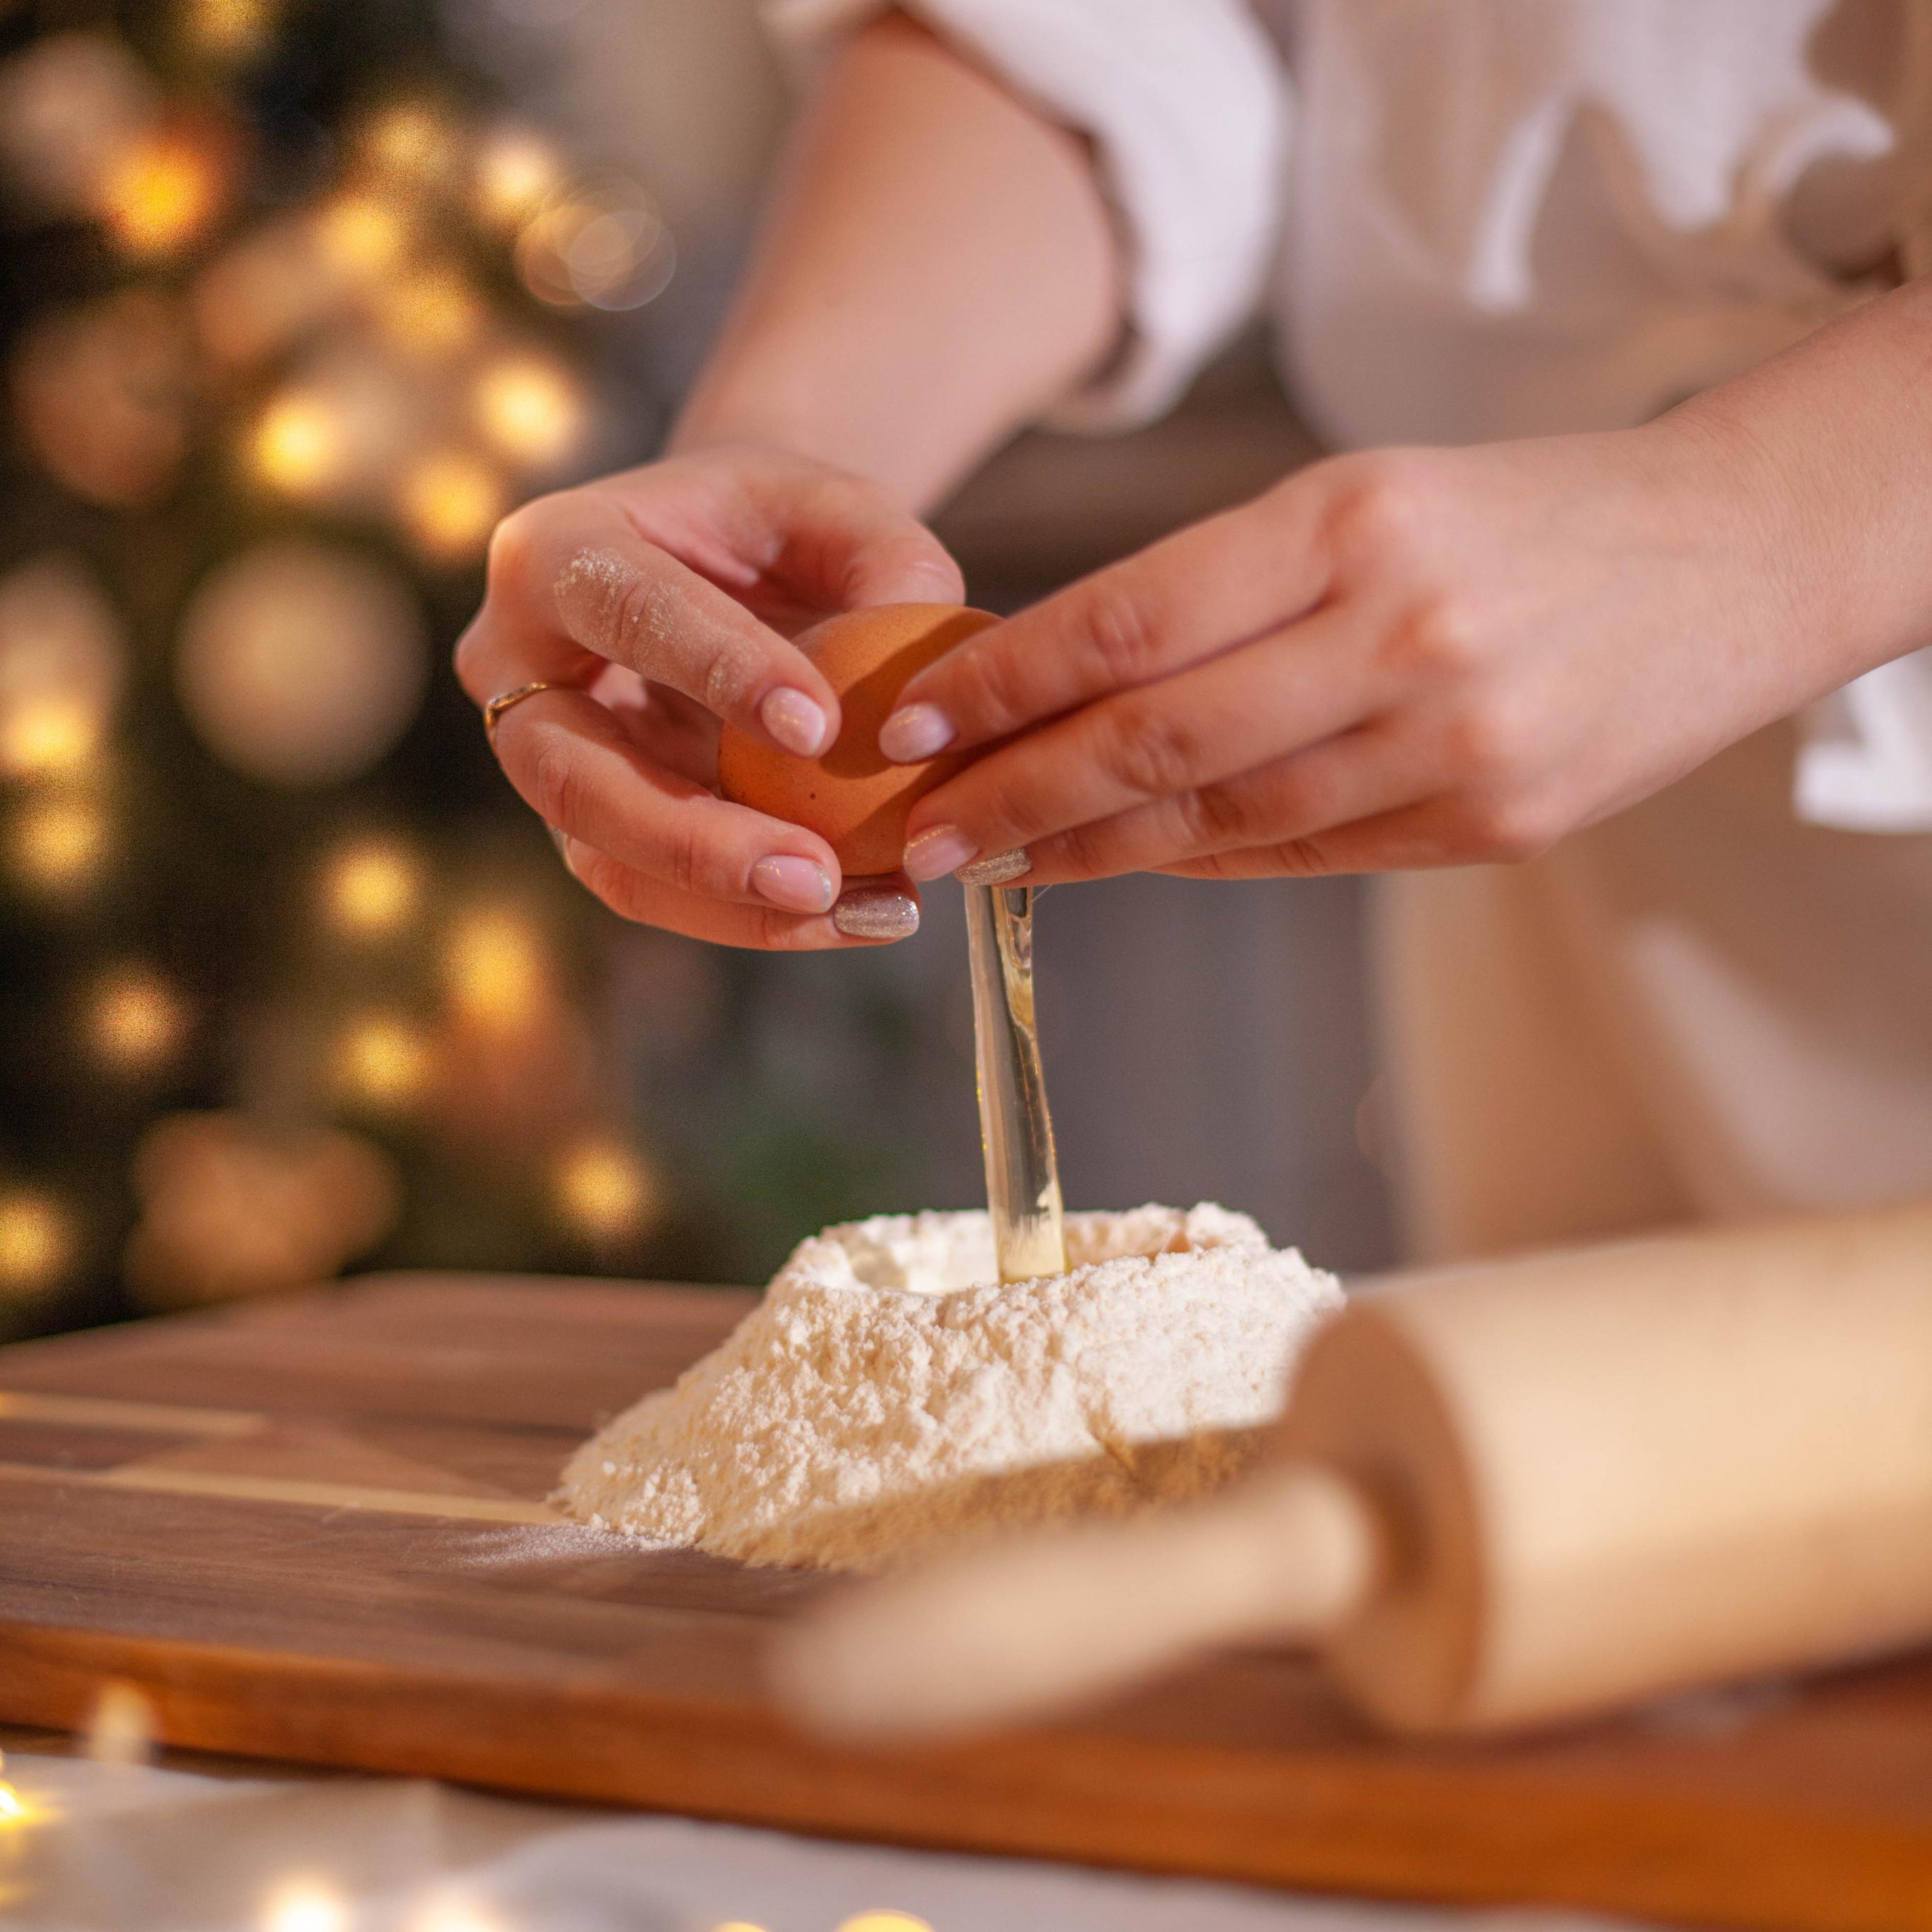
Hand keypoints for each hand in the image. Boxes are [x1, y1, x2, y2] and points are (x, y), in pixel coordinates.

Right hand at [454, 443, 960, 945]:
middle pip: (572, 772)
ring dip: (734, 907)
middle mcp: (516, 663)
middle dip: (695, 838)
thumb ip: (892, 568)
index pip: (625, 609)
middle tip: (815, 873)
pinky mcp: (590, 828)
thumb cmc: (779, 529)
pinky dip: (757, 918)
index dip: (716, 668)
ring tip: (864, 912)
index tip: (820, 727)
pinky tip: (862, 913)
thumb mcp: (842, 512)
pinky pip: (659, 894)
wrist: (729, 569)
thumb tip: (921, 698)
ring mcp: (545, 759)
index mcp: (556, 551)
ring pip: (608, 861)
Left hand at [881, 416, 1827, 885]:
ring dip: (1086, 851)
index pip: (1127, 618)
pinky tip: (1118, 864)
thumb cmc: (1517, 517)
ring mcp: (1454, 745)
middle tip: (917, 838)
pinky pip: (1301, 855)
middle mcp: (1402, 636)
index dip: (999, 686)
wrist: (1729, 560)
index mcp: (1354, 521)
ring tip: (995, 863)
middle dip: (1011, 797)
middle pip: (1152, 741)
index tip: (908, 727)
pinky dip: (1197, 859)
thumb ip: (1223, 592)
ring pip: (1218, 820)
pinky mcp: (1491, 829)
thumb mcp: (1365, 498)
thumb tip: (1059, 694)